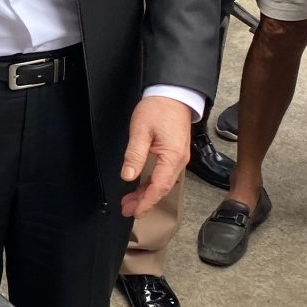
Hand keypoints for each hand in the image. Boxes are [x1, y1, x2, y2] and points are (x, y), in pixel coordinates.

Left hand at [119, 94, 191, 217]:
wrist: (173, 94)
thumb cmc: (158, 109)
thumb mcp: (140, 131)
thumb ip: (134, 155)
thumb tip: (128, 176)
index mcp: (172, 156)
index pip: (159, 187)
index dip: (146, 201)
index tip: (134, 211)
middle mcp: (179, 161)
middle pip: (161, 189)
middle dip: (145, 202)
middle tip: (127, 210)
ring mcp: (178, 158)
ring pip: (162, 183)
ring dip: (147, 194)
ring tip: (130, 202)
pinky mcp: (174, 155)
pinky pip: (164, 175)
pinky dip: (152, 184)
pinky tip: (140, 188)